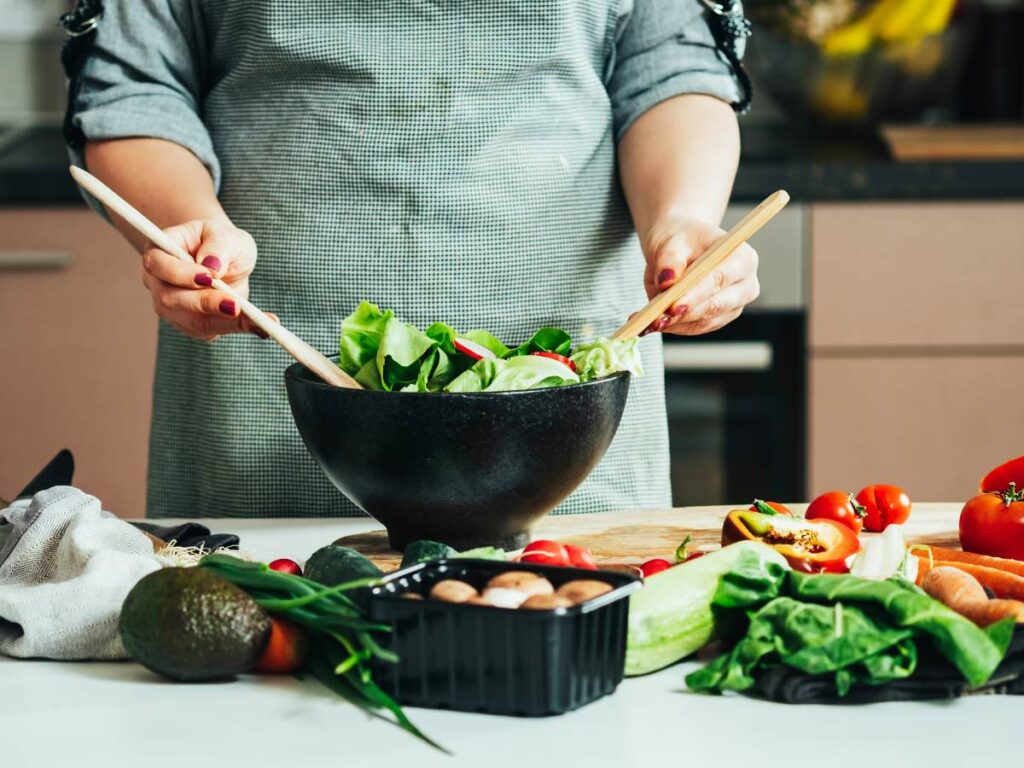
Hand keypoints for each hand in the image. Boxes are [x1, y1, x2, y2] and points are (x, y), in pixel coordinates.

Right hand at [141, 219, 268, 340]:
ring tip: (257, 321)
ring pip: (191, 322)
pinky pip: (212, 331)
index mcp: (160, 251)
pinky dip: (237, 328)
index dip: (178, 273)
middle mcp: (160, 283)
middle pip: (170, 299)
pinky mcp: (192, 325)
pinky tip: (261, 327)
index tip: (208, 277)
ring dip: (225, 322)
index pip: (156, 264)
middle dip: (205, 303)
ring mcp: (173, 308)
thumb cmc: (222, 241)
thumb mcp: (226, 235)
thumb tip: (211, 267)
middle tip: (235, 305)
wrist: (228, 259)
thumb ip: (218, 246)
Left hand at [640, 216, 758, 335]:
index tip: (672, 306)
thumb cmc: (681, 240)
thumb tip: (666, 282)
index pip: (720, 278)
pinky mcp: (718, 320)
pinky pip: (695, 328)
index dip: (696, 294)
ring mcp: (733, 306)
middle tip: (655, 319)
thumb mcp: (672, 241)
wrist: (681, 247)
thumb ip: (669, 259)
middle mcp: (745, 285)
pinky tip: (651, 323)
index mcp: (742, 257)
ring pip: (704, 322)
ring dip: (674, 324)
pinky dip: (672, 327)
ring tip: (647, 321)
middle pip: (716, 305)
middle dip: (684, 314)